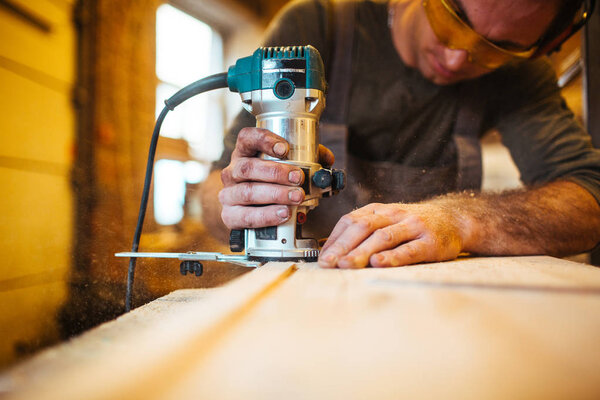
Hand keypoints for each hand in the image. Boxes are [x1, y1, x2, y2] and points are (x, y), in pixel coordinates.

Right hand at [219, 127, 333, 228]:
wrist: (247, 211)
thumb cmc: (267, 185)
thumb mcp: (282, 168)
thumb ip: (305, 159)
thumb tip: (326, 159)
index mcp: (244, 154)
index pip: (247, 138)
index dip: (264, 140)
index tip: (284, 149)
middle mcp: (233, 172)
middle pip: (248, 168)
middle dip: (276, 172)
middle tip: (298, 177)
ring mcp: (229, 194)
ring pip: (248, 192)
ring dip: (276, 194)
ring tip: (297, 197)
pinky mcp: (230, 216)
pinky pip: (247, 216)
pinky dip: (267, 216)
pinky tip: (284, 213)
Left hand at [318, 202, 464, 267]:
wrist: (454, 220)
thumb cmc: (413, 225)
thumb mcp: (388, 221)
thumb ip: (364, 233)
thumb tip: (333, 252)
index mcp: (379, 210)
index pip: (350, 220)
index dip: (334, 239)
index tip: (323, 257)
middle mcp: (394, 215)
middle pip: (363, 227)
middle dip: (343, 246)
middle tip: (329, 263)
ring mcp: (413, 226)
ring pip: (383, 237)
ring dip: (362, 252)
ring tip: (346, 265)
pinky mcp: (430, 242)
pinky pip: (409, 249)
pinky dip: (392, 257)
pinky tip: (379, 263)